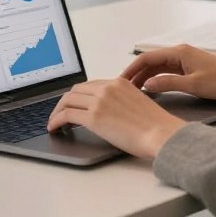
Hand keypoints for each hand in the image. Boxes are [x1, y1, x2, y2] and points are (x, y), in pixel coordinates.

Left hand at [47, 78, 186, 158]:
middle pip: (76, 90)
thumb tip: (109, 112)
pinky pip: (66, 115)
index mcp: (119, 83)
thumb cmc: (155, 126)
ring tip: (54, 122)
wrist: (161, 133)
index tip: (74, 104)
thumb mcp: (137, 103)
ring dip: (57, 111)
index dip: (79, 96)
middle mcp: (107, 88)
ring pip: (68, 100)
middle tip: (61, 113)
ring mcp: (99, 101)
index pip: (91, 85)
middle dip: (66, 102)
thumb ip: (121, 101)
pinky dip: (56, 120)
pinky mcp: (93, 117)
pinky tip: (54, 128)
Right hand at [122, 44, 215, 102]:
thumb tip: (147, 85)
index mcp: (179, 52)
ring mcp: (184, 60)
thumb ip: (168, 83)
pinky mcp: (189, 68)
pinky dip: (157, 79)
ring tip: (134, 91)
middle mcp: (180, 53)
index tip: (121, 80)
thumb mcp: (193, 85)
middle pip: (151, 61)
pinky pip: (167, 71)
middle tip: (123, 88)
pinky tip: (152, 89)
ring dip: (146, 77)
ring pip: (158, 67)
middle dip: (136, 73)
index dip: (132, 68)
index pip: (147, 57)